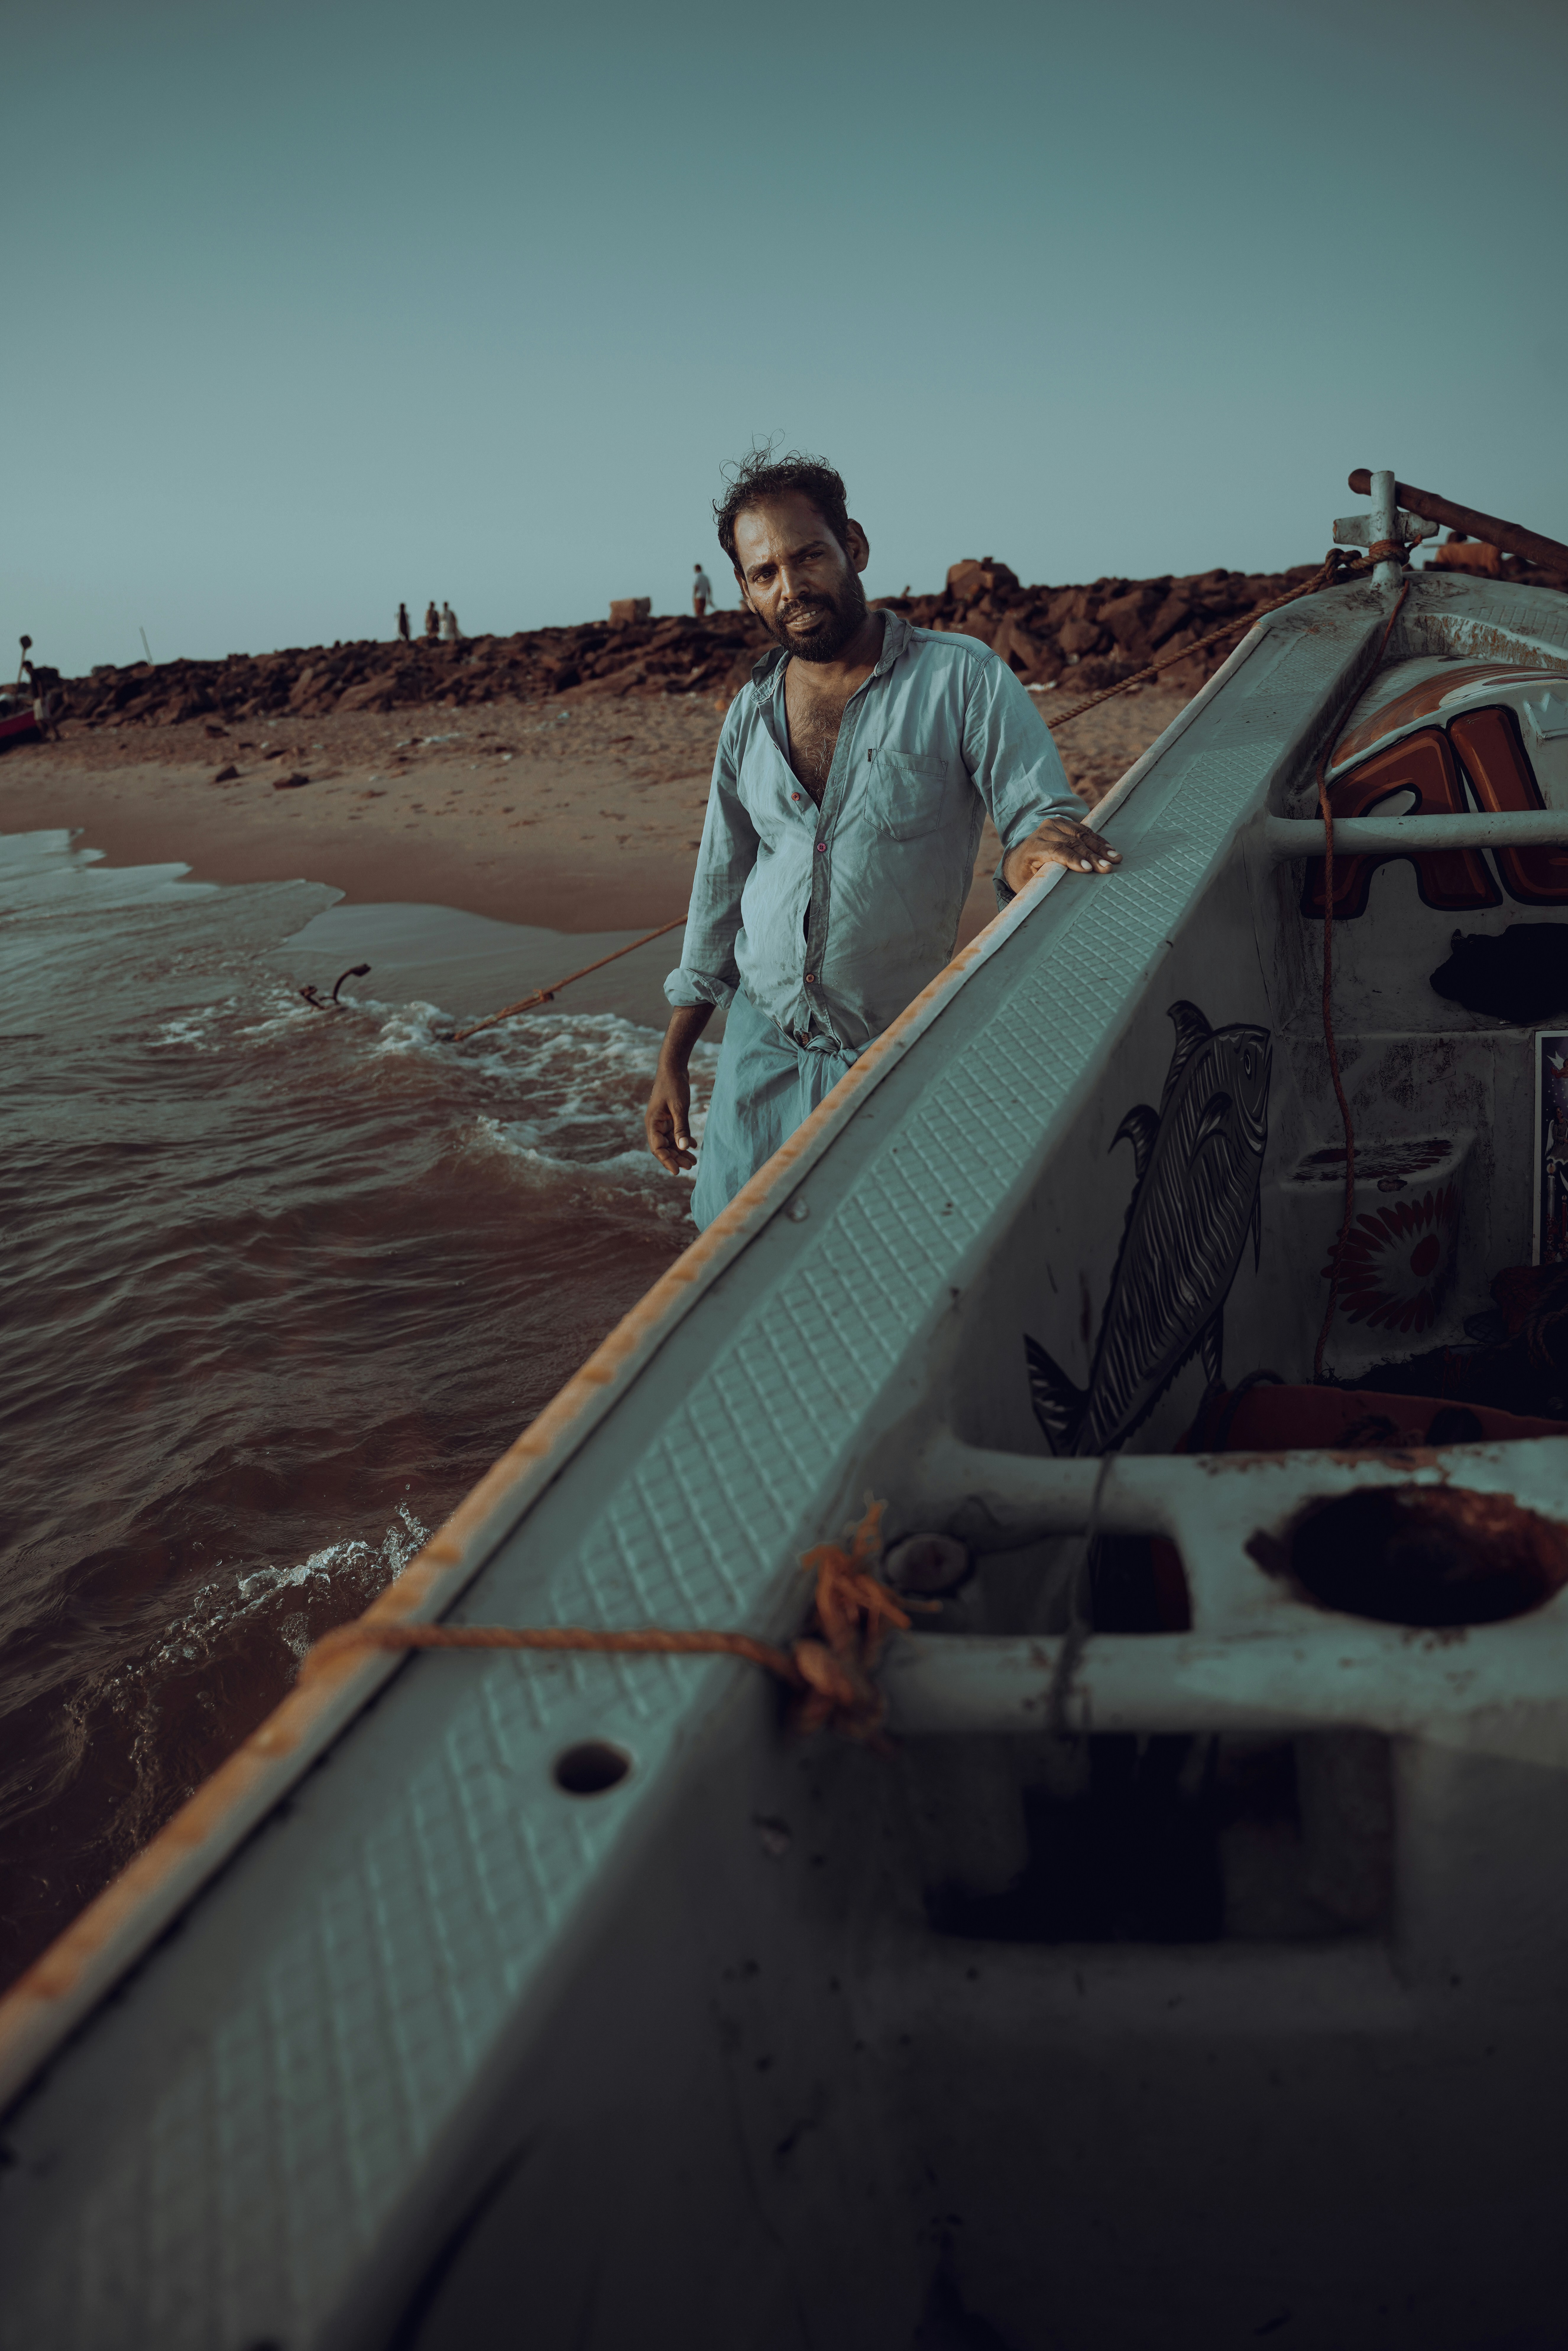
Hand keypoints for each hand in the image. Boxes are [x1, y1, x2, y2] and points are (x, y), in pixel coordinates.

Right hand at [646, 1005, 712, 1170]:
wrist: (673, 1066)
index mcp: (653, 1123)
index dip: (667, 1161)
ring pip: (670, 1141)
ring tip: (694, 1160)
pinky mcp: (669, 1115)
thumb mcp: (679, 1108)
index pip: (657, 1148)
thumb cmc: (674, 1085)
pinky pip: (675, 1132)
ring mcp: (662, 1120)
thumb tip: (683, 1148)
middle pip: (664, 1147)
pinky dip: (683, 1139)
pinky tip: (694, 1145)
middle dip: (677, 1157)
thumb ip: (681, 1128)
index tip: (678, 1171)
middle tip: (691, 1166)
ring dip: (681, 1150)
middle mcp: (655, 1123)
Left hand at [1002, 818, 1121, 892]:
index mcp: (1032, 847)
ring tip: (1116, 858)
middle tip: (1108, 867)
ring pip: (1081, 834)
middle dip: (1092, 856)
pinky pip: (1085, 830)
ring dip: (1100, 848)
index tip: (1088, 870)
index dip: (1073, 859)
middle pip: (1072, 842)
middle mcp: (1043, 832)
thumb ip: (1043, 883)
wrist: (1018, 857)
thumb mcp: (1028, 883)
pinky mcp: (1065, 823)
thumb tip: (1062, 893)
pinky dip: (1098, 841)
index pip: (1056, 851)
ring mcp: (1055, 825)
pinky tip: (1110, 850)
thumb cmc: (1024, 875)